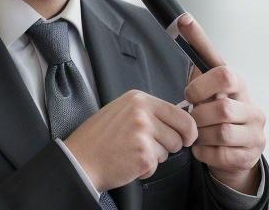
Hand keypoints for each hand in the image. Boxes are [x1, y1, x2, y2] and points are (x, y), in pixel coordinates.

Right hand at [63, 89, 197, 191]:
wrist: (80, 158)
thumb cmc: (99, 137)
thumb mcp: (123, 110)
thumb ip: (148, 111)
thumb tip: (177, 118)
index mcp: (139, 98)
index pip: (180, 113)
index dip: (188, 129)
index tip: (187, 136)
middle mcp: (142, 111)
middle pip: (180, 133)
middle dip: (170, 144)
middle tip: (148, 146)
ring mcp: (143, 132)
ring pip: (170, 150)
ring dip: (155, 156)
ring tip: (132, 151)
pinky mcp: (143, 153)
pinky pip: (157, 165)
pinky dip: (145, 169)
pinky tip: (128, 161)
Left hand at [179, 13, 265, 194]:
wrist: (235, 154)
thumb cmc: (215, 116)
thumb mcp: (206, 90)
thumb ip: (198, 67)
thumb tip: (184, 24)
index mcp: (236, 85)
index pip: (221, 68)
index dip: (200, 61)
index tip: (185, 46)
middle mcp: (250, 105)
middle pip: (220, 105)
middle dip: (199, 112)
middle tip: (192, 114)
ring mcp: (254, 131)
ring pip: (220, 131)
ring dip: (200, 134)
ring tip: (197, 132)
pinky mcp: (251, 155)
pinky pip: (220, 154)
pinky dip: (204, 152)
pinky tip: (203, 147)